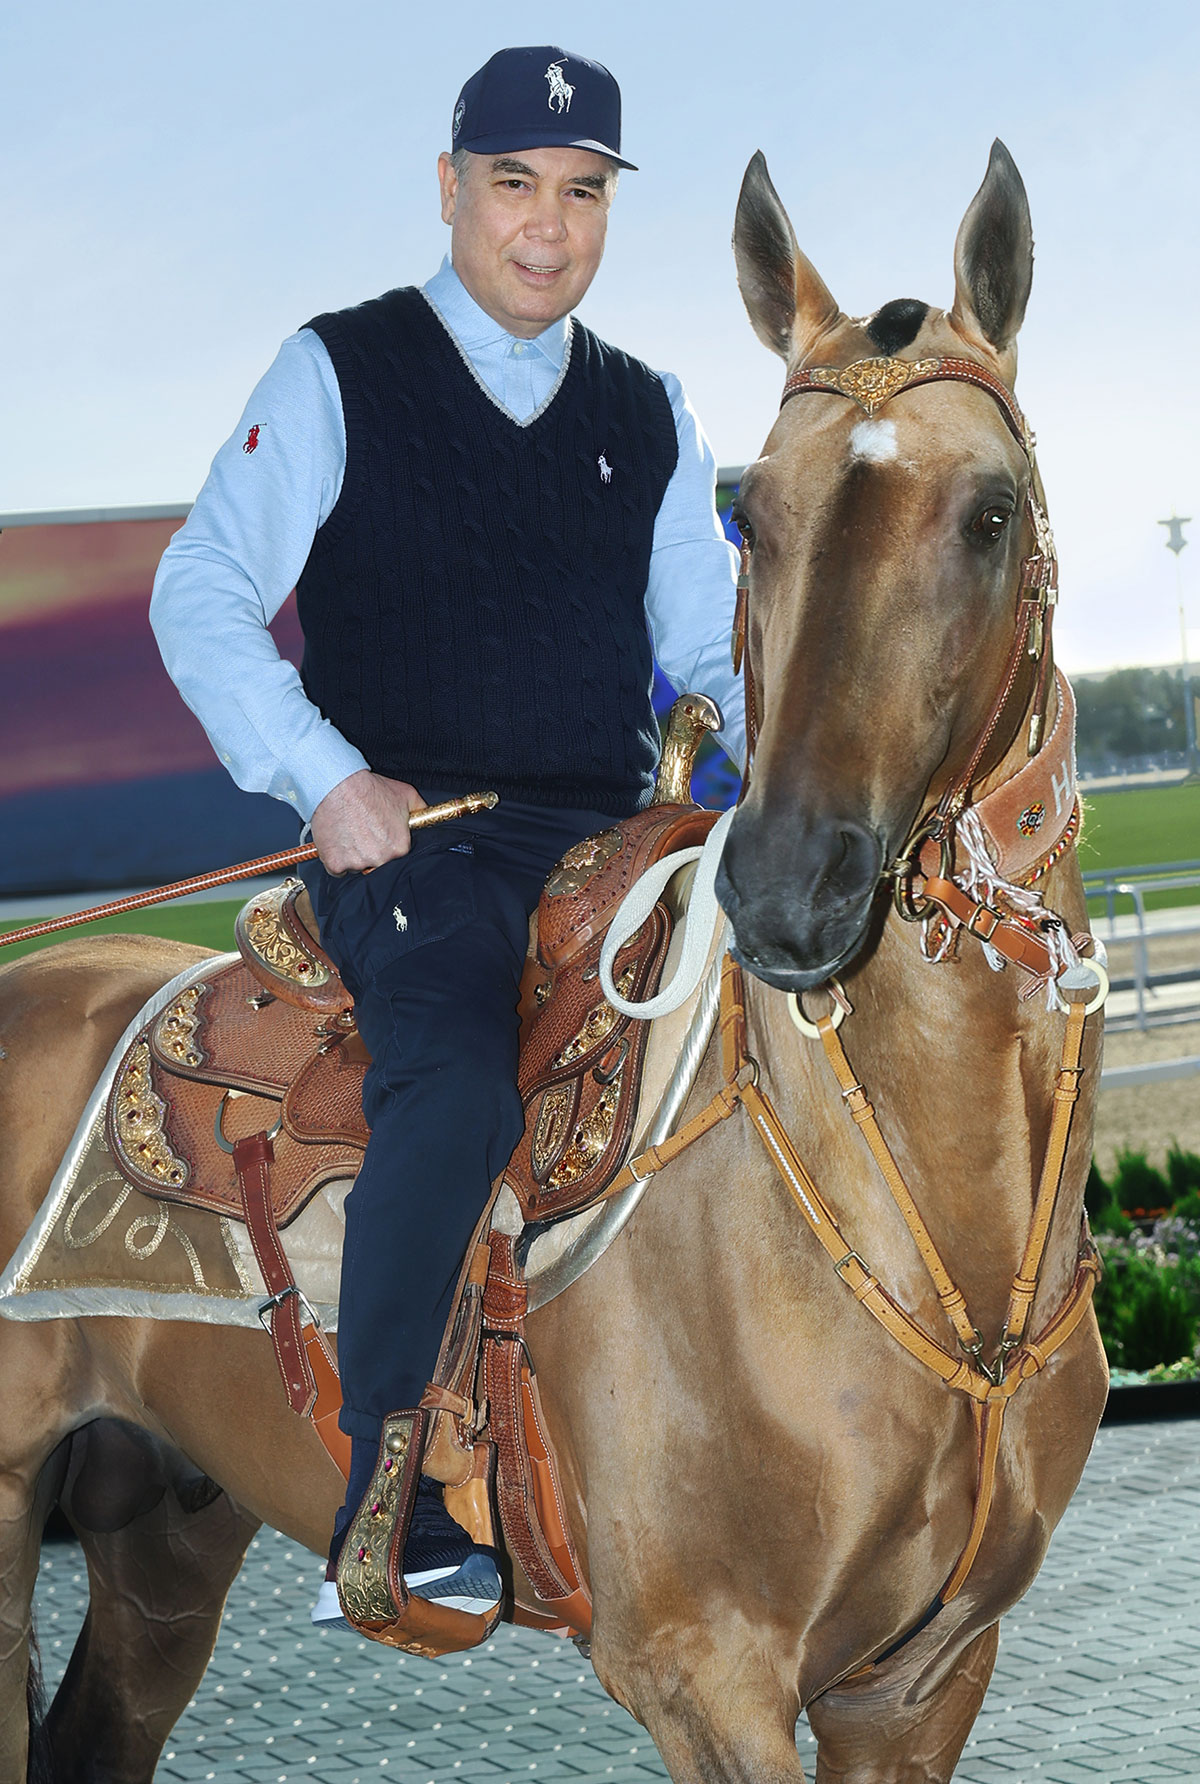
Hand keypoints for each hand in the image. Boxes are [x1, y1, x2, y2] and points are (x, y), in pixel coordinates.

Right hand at [310, 770, 426, 874]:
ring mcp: (357, 864)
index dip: (388, 845)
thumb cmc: (370, 789)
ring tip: (349, 833)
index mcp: (399, 847)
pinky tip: (338, 841)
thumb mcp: (407, 795)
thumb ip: (422, 811)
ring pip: (357, 868)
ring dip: (353, 856)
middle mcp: (380, 858)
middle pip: (377, 865)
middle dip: (372, 852)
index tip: (380, 836)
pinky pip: (338, 870)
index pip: (396, 856)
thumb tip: (430, 818)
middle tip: (364, 833)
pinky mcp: (336, 864)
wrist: (338, 785)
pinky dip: (336, 858)